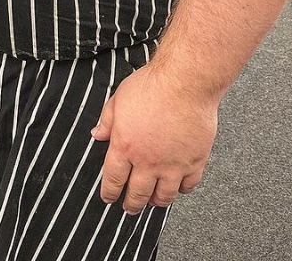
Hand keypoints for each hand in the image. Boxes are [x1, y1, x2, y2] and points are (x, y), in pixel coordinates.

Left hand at [92, 63, 217, 213]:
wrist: (184, 83)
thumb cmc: (151, 86)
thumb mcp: (118, 100)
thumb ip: (107, 120)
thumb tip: (97, 134)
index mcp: (124, 146)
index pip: (113, 179)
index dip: (109, 192)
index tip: (108, 198)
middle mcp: (148, 161)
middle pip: (137, 193)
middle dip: (130, 204)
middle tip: (128, 208)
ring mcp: (172, 165)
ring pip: (163, 196)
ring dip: (155, 201)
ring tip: (151, 202)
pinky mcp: (194, 162)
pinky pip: (188, 186)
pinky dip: (181, 190)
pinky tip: (177, 188)